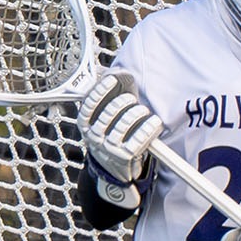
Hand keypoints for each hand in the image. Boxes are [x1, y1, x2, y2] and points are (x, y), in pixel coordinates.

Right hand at [79, 70, 162, 196]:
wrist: (115, 169)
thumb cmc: (113, 134)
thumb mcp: (106, 116)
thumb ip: (111, 93)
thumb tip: (119, 72)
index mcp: (86, 124)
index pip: (89, 104)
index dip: (100, 90)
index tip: (112, 79)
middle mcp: (94, 136)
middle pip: (110, 112)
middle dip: (125, 102)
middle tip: (134, 101)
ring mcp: (108, 149)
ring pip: (124, 124)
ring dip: (138, 113)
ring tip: (144, 111)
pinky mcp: (124, 158)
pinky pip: (138, 139)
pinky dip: (149, 128)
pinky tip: (154, 123)